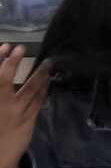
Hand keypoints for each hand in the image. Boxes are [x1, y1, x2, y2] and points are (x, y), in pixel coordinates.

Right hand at [0, 45, 49, 167]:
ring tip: (46, 62)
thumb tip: (3, 68)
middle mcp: (0, 106)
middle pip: (4, 82)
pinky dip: (43, 89)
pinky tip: (48, 78)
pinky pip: (37, 101)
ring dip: (38, 74)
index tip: (4, 46)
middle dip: (12, 64)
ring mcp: (14, 114)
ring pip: (27, 91)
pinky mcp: (28, 121)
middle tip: (20, 47)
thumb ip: (1, 88)